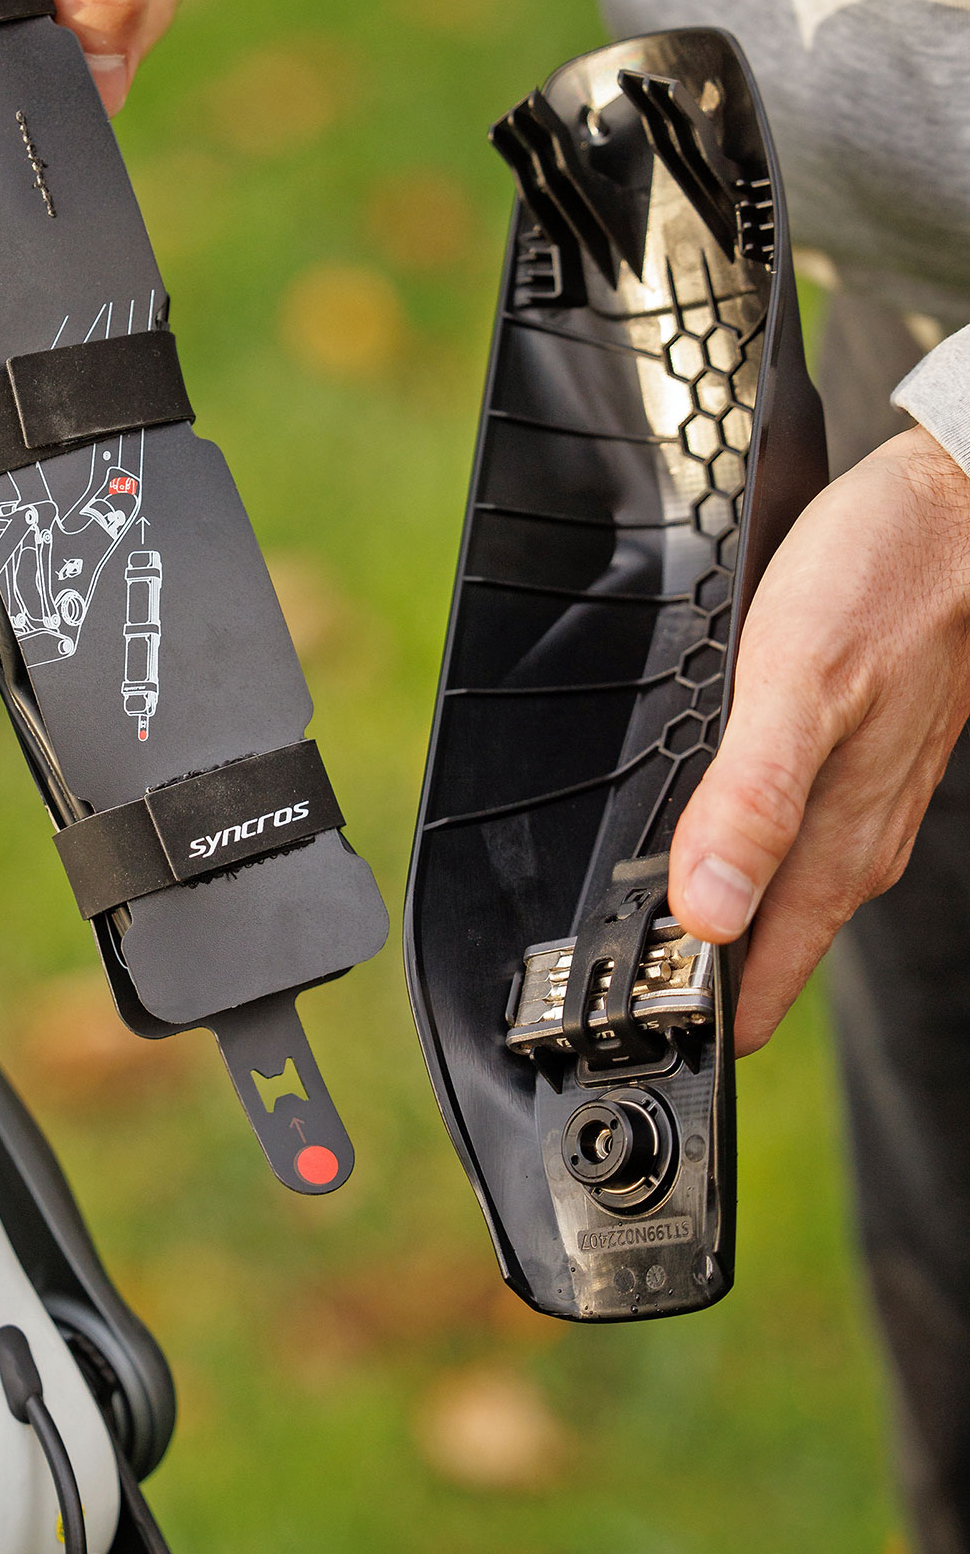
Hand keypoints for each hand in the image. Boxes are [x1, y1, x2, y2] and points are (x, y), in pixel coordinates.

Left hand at [668, 423, 969, 1053]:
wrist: (959, 510)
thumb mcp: (796, 682)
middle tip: (617, 1007)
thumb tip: (707, 914)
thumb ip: (753, 801)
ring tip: (652, 944)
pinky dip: (747, 856)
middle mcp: (855, 834)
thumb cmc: (885, 579)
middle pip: (767, 944)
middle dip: (698, 984)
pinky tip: (712, 843)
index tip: (637, 1043)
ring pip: (783, 892)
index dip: (698, 1017)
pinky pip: (798, 837)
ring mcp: (862, 798)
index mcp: (839, 841)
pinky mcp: (861, 757)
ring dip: (720, 924)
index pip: (762, 976)